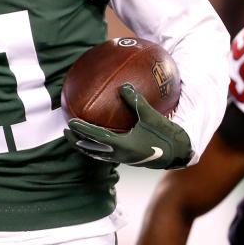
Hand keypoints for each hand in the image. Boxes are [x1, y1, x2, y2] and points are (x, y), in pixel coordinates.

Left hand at [63, 84, 191, 168]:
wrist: (178, 154)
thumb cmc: (165, 134)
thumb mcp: (151, 116)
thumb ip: (137, 101)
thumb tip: (123, 85)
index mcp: (124, 145)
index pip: (97, 137)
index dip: (83, 130)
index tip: (70, 122)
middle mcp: (120, 155)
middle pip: (92, 149)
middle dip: (77, 140)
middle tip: (65, 131)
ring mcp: (123, 159)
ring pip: (97, 154)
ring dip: (84, 146)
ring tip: (74, 137)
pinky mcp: (127, 159)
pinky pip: (106, 154)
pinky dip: (96, 148)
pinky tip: (95, 140)